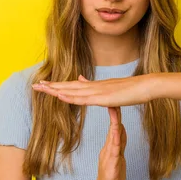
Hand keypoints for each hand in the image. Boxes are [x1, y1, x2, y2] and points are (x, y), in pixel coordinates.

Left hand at [31, 74, 155, 106]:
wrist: (146, 86)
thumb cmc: (132, 89)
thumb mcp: (112, 89)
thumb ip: (99, 87)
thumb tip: (86, 80)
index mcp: (95, 86)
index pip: (72, 86)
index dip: (58, 86)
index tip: (44, 85)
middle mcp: (93, 86)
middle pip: (68, 86)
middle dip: (51, 87)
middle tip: (34, 86)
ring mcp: (98, 91)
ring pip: (72, 91)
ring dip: (56, 90)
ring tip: (42, 89)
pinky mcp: (103, 98)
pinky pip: (83, 98)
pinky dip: (70, 97)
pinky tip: (60, 96)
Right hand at [89, 106, 126, 179]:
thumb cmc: (111, 177)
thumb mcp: (115, 156)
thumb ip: (118, 143)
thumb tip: (121, 128)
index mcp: (111, 147)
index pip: (115, 126)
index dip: (116, 113)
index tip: (117, 100)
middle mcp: (109, 149)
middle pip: (113, 128)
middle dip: (115, 114)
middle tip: (114, 98)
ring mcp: (109, 158)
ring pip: (113, 138)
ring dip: (115, 124)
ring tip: (115, 112)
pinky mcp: (111, 168)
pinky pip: (114, 154)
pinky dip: (116, 143)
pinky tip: (116, 137)